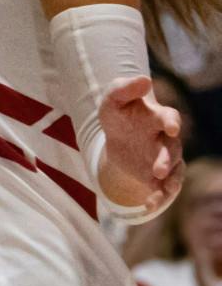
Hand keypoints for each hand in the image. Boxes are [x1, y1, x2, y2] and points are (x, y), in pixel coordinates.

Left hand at [98, 75, 183, 217]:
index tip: (172, 128)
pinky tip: (149, 206)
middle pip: (172, 149)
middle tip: (158, 170)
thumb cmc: (119, 114)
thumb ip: (125, 89)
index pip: (170, 118)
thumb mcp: (113, 100)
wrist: (118, 135)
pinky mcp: (157, 177)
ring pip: (173, 172)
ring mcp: (163, 159)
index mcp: (158, 117)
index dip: (172, 122)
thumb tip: (144, 79)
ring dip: (169, 182)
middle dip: (166, 160)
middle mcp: (166, 140)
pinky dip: (158, 197)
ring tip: (162, 191)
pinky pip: (163, 189)